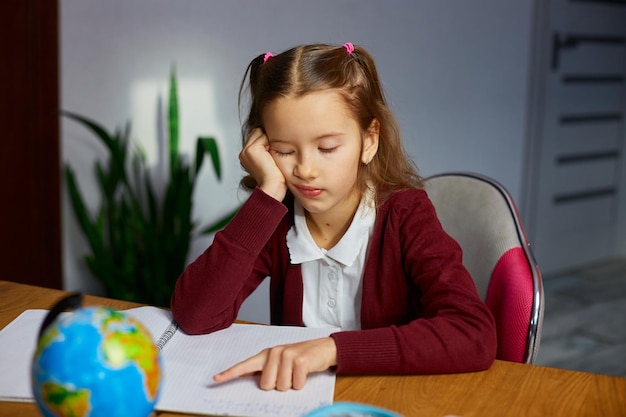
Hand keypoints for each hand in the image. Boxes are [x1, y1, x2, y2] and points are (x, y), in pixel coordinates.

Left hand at [213, 337, 336, 390]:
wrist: (324, 348)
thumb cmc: (300, 358)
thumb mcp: (280, 362)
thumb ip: (265, 370)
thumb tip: (252, 380)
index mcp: (266, 355)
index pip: (245, 365)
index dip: (230, 373)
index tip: (216, 379)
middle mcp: (274, 353)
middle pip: (266, 385)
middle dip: (278, 386)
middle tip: (288, 375)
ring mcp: (287, 355)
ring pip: (281, 387)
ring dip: (291, 385)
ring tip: (297, 372)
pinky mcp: (300, 360)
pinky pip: (296, 385)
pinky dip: (301, 383)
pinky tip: (304, 372)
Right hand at [239, 128, 286, 200]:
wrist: (272, 187)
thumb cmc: (275, 178)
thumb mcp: (270, 160)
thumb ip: (266, 148)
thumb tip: (272, 136)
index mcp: (246, 156)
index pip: (256, 136)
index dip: (267, 140)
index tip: (272, 153)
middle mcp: (244, 153)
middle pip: (257, 132)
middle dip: (267, 138)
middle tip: (272, 155)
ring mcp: (246, 150)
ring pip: (260, 132)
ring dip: (269, 141)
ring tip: (271, 156)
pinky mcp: (251, 149)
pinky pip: (264, 136)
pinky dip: (270, 143)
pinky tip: (271, 156)